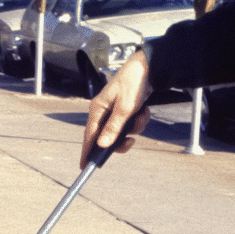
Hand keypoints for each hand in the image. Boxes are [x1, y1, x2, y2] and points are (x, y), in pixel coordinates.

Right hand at [81, 51, 152, 167]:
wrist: (149, 67)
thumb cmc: (134, 82)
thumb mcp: (125, 108)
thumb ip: (114, 127)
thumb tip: (102, 144)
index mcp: (98, 108)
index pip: (89, 135)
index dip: (87, 151)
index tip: (85, 165)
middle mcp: (104, 110)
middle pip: (107, 136)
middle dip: (121, 138)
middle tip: (131, 140)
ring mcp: (115, 110)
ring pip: (122, 131)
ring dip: (134, 127)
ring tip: (140, 115)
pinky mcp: (125, 110)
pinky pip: (131, 124)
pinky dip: (139, 120)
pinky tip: (143, 110)